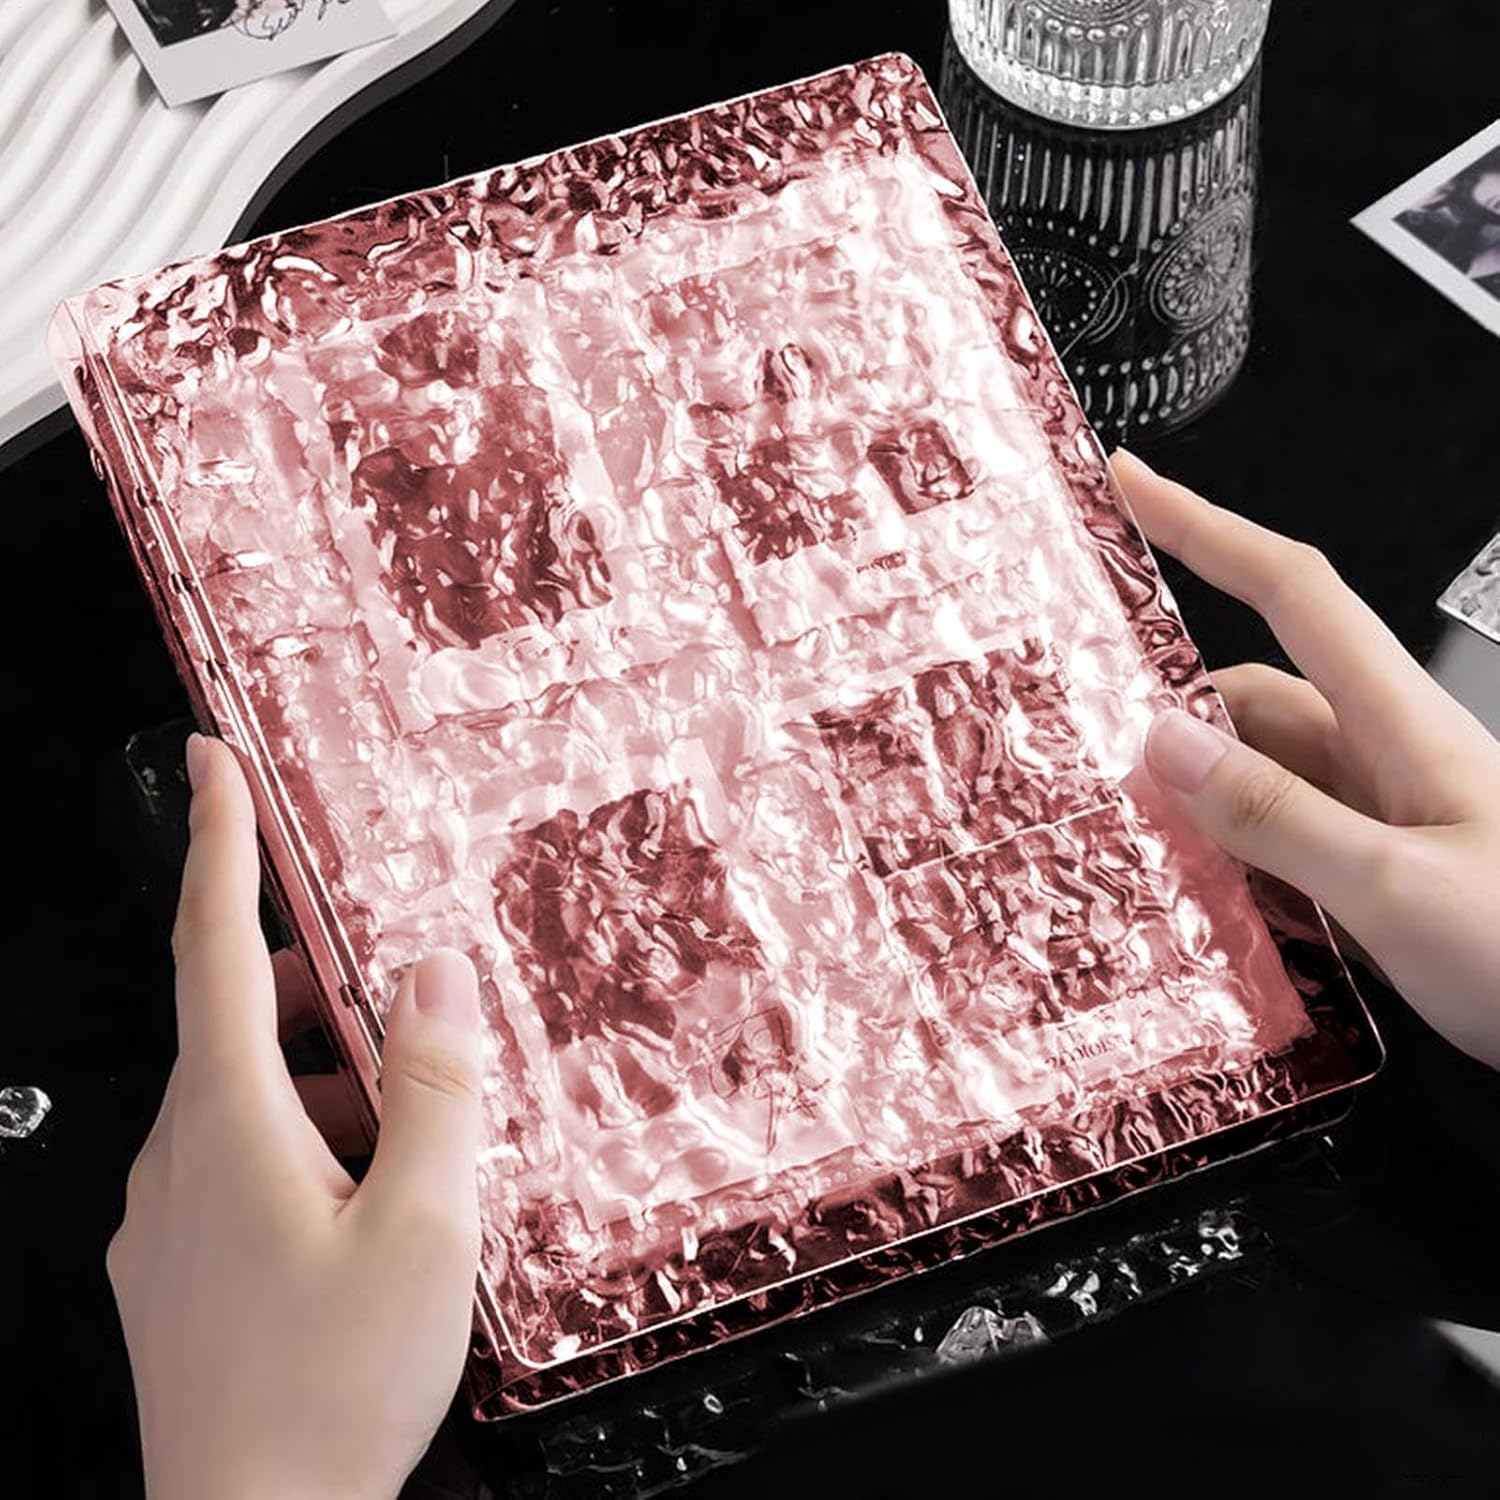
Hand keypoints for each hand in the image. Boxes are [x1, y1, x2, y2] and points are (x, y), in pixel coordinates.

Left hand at [107, 736, 483, 1499]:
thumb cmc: (331, 1393)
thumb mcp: (424, 1226)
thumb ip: (432, 1088)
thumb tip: (430, 974)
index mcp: (229, 1126)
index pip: (213, 947)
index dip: (219, 844)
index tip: (208, 761)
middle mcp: (177, 1159)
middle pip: (238, 1022)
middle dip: (313, 987)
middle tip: (397, 1006)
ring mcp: (168, 1221)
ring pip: (246, 1099)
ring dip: (325, 1083)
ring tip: (412, 1138)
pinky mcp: (180, 1271)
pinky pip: (238, 1162)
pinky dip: (304, 1144)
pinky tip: (372, 1206)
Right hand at [1111, 451, 1499, 1069]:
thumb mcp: (1396, 886)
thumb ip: (1276, 816)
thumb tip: (1166, 743)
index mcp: (1400, 725)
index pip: (1291, 590)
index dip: (1207, 526)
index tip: (1134, 485)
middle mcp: (1387, 758)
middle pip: (1254, 695)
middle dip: (1168, 706)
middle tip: (1086, 741)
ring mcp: (1382, 820)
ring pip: (1260, 777)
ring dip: (1193, 796)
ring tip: (1124, 836)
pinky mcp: (1378, 879)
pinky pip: (1281, 844)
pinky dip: (1227, 857)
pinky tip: (1191, 896)